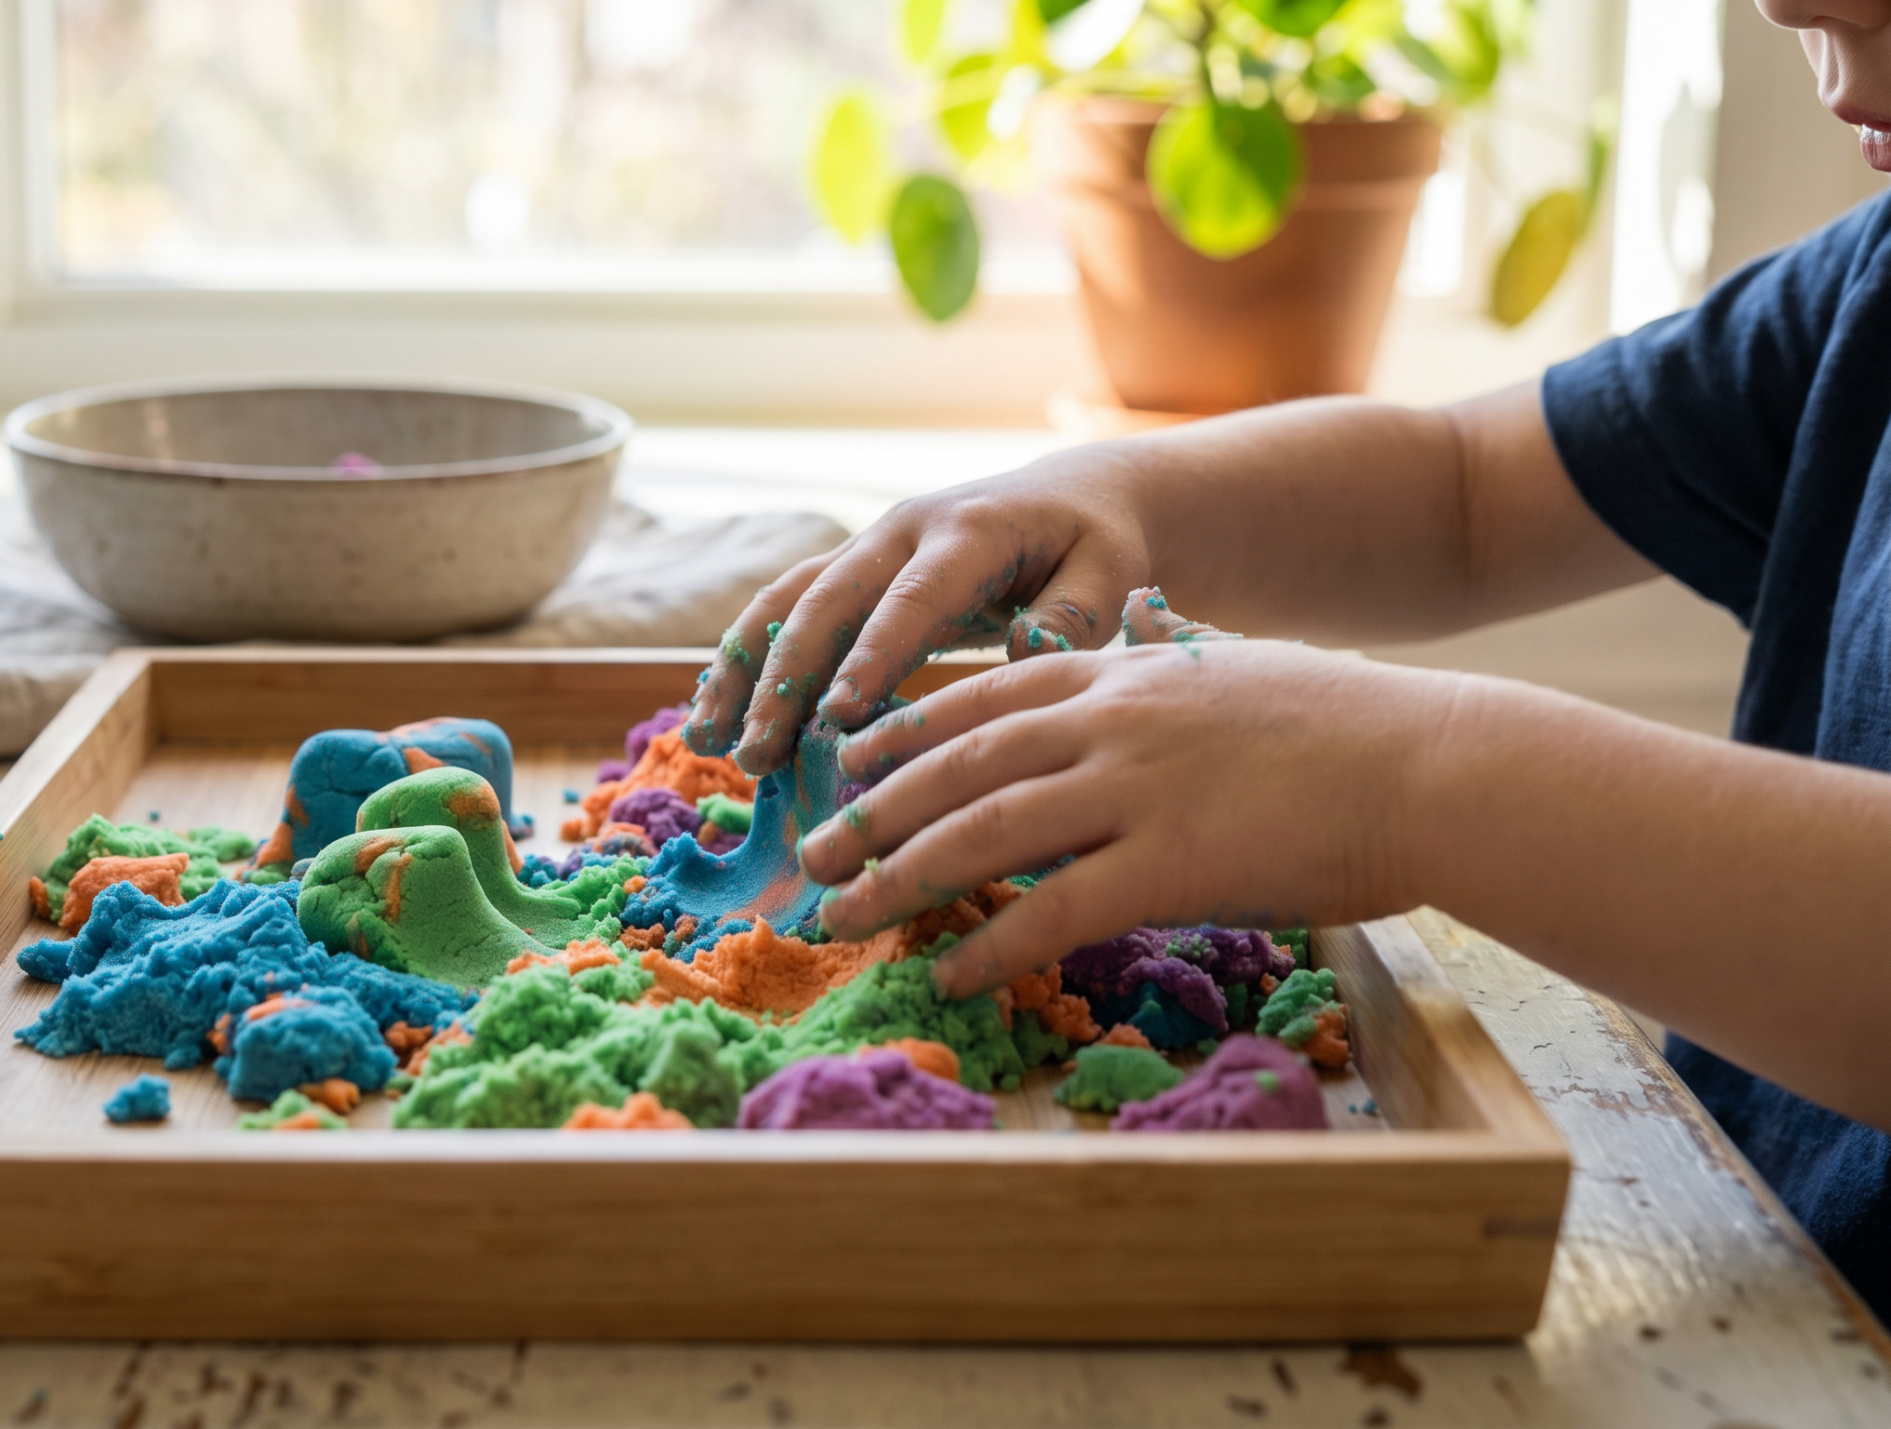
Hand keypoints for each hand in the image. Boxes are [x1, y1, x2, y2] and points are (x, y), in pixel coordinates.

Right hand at [682, 451, 1153, 775]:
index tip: (838, 716)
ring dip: (743, 671)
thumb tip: (1026, 656)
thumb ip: (1074, 615)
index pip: (911, 598)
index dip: (872, 656)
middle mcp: (901, 531)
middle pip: (825, 600)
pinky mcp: (851, 573)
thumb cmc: (1096, 544)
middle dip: (783, 678)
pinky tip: (716, 718)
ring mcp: (867, 549)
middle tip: (757, 753)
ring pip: (786, 602)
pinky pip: (785, 612)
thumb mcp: (1110, 571)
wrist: (1072, 497)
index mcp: (968, 530)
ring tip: (710, 741)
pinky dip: (747, 662)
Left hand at [800, 639, 1468, 997]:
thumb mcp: (1231, 682)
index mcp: (1124, 672)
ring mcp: (1136, 789)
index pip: (982, 697)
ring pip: (979, 834)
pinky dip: (988, 945)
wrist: (1437, 762)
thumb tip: (1107, 722)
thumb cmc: (1351, 730)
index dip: (902, 731)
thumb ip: (1155, 699)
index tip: (846, 758)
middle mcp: (1111, 721)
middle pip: (955, 767)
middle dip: (870, 811)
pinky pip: (1052, 911)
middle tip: (811, 853)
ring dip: (898, 880)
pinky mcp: (1171, 863)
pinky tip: (948, 974)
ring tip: (843, 918)